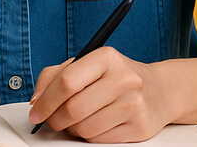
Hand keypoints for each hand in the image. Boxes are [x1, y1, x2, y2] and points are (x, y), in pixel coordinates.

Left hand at [28, 47, 173, 142]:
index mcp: (107, 57)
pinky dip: (89, 136)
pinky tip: (95, 124)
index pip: (67, 81)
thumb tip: (37, 99)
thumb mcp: (89, 64)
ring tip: (78, 119)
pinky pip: (99, 140)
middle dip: (55, 119)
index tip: (36, 111)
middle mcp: (124, 79)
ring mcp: (133, 104)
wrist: (160, 90)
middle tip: (51, 120)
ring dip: (73, 129)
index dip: (46, 100)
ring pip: (84, 129)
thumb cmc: (117, 76)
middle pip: (73, 109)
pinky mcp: (139, 128)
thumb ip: (57, 75)